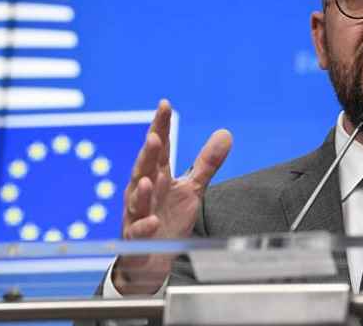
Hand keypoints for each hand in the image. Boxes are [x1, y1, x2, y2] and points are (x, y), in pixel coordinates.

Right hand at [113, 99, 232, 293]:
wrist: (150, 258)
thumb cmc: (168, 218)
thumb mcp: (191, 189)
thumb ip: (206, 163)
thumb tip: (225, 133)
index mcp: (157, 176)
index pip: (159, 148)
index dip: (160, 127)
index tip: (164, 105)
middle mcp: (144, 192)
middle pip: (144, 169)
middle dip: (147, 155)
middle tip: (153, 138)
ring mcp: (137, 215)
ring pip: (137, 201)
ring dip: (142, 192)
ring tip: (149, 180)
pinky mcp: (137, 239)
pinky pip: (138, 232)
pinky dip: (144, 227)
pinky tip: (153, 222)